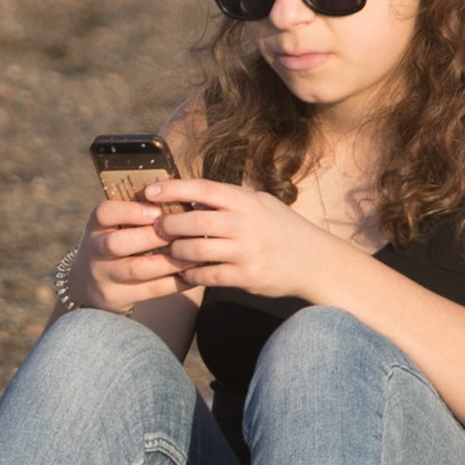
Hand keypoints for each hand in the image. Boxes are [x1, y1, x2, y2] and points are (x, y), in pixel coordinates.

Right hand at [71, 196, 188, 310]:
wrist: (92, 282)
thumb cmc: (116, 240)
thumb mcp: (115, 224)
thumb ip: (139, 212)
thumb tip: (182, 196)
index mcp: (96, 225)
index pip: (104, 213)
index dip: (130, 211)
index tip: (157, 211)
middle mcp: (95, 250)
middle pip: (117, 243)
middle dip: (151, 237)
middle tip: (180, 232)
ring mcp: (104, 275)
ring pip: (137, 269)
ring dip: (169, 261)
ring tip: (194, 253)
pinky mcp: (118, 296)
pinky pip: (151, 290)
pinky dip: (176, 282)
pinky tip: (194, 274)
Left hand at [149, 179, 355, 298]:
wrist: (315, 261)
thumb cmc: (282, 230)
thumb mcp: (260, 205)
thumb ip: (228, 201)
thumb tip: (191, 198)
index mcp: (246, 201)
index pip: (203, 189)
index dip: (172, 189)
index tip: (149, 192)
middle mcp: (246, 223)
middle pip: (193, 222)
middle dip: (169, 226)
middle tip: (157, 228)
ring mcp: (247, 251)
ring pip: (196, 250)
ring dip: (177, 252)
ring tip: (170, 251)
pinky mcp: (248, 276)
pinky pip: (208, 275)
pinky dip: (191, 274)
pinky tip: (186, 273)